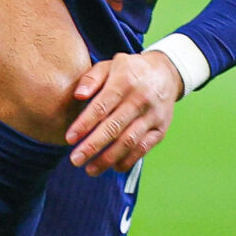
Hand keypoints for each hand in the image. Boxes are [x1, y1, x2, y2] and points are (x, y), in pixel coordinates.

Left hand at [63, 49, 181, 174]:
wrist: (165, 73)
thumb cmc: (129, 71)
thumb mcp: (109, 65)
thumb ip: (91, 78)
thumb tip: (78, 95)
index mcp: (123, 82)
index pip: (101, 107)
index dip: (84, 124)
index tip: (69, 139)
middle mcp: (140, 100)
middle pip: (114, 128)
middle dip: (93, 146)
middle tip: (75, 160)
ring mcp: (152, 116)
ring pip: (129, 142)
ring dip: (108, 158)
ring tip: (90, 169)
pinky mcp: (161, 129)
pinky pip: (144, 148)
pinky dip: (128, 160)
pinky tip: (113, 167)